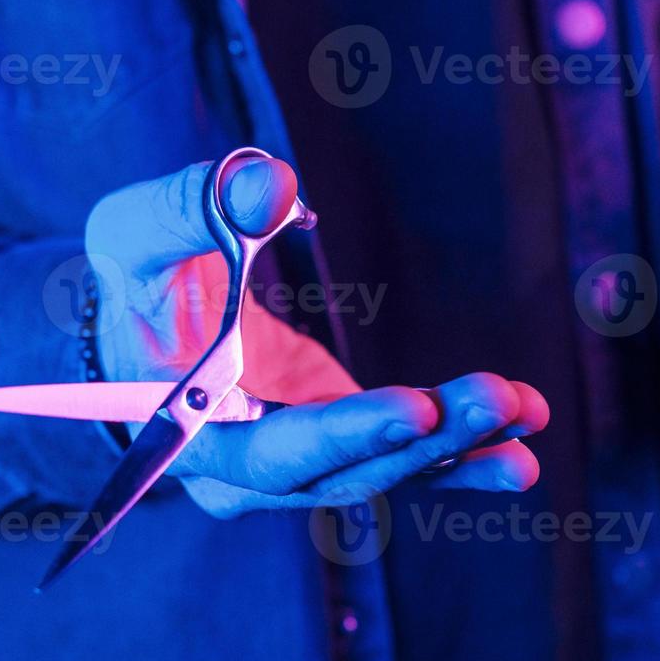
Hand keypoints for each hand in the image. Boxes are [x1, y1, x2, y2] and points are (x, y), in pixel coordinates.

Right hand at [82, 156, 548, 517]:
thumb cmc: (132, 286)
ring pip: (385, 470)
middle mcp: (246, 475)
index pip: (270, 451)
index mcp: (188, 434)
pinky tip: (522, 436)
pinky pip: (403, 458)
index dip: (344, 434)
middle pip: (347, 471)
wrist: (139, 339)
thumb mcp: (134, 232)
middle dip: (428, 436)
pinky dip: (462, 448)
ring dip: (460, 446)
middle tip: (501, 396)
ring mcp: (297, 471)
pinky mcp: (339, 447)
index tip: (416, 404)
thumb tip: (271, 185)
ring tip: (528, 415)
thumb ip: (191, 206)